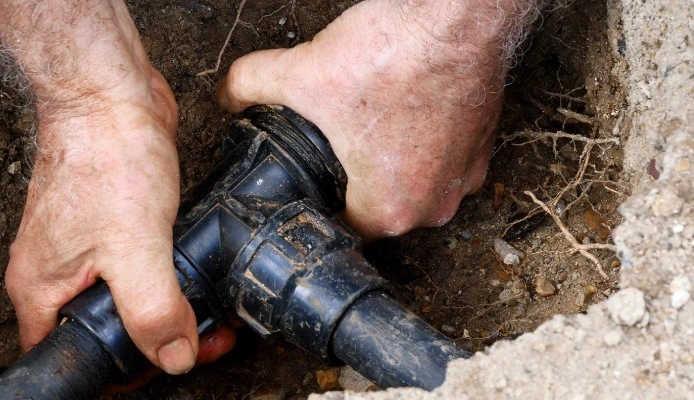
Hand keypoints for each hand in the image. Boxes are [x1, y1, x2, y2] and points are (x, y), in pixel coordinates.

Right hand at [0, 0, 233, 374]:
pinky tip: (194, 274)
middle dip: (152, 344)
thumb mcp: (134, 247)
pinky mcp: (113, 224)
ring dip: (164, 311)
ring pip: (123, 300)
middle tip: (199, 341)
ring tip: (206, 314)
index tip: (163, 366)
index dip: (117, 374)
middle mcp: (56, 273)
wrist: (111, 93)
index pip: (68, 359)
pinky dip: (166, 277)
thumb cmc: (105, 157)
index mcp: (41, 290)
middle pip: (101, 334)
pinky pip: (137, 267)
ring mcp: (83, 247)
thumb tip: (175, 358)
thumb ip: (152, 310)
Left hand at [218, 0, 528, 238]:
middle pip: (375, 208)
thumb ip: (250, 86)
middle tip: (334, 144)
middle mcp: (432, 206)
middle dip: (351, 180)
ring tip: (368, 124)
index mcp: (387, 209)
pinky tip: (402, 111)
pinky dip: (423, 143)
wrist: (456, 20)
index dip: (317, 201)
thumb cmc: (394, 54)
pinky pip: (443, 161)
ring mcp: (465, 179)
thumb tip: (227, 96)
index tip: (309, 178)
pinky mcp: (484, 149)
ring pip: (411, 185)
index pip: (340, 226)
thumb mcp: (300, 72)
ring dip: (389, 164)